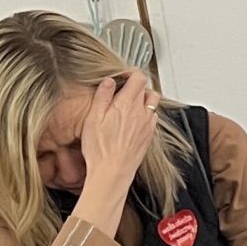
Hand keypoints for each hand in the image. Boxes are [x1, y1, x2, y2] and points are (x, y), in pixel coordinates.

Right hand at [78, 74, 157, 194]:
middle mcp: (141, 113)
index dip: (131, 73)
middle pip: (147, 89)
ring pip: (153, 104)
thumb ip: (103, 96)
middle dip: (136, 87)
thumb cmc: (100, 148)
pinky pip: (153, 118)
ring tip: (129, 106)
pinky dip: (146, 114)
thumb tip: (109, 81)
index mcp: (127, 104)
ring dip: (143, 100)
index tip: (122, 77)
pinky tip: (133, 121)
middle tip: (123, 91)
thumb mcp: (93, 118)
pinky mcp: (149, 136)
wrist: (112, 172)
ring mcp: (148, 124)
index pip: (139, 78)